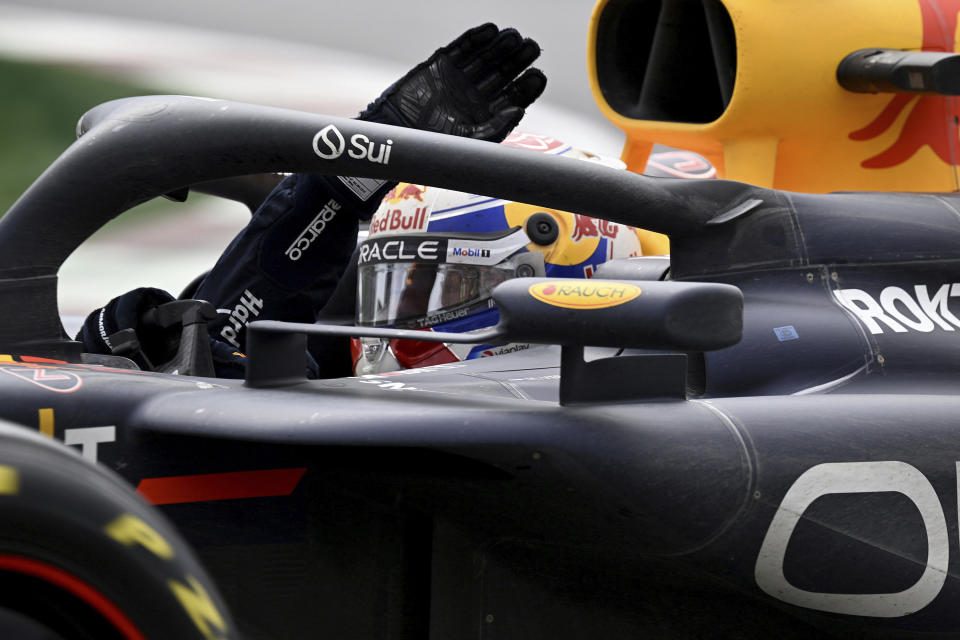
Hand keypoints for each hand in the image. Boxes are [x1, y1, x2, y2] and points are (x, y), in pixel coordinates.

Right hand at [360, 23, 546, 142]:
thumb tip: (519, 110)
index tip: (537, 76)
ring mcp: (460, 77)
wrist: (399, 131)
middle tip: (531, 49)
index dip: (528, 85)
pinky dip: (477, 37)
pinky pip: (464, 47)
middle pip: (504, 72)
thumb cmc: (433, 144)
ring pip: (487, 56)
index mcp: (487, 112)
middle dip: (519, 60)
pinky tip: (491, 31)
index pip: (514, 95)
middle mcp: (476, 93)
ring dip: (502, 46)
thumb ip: (496, 127)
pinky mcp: (443, 64)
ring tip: (514, 37)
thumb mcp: (470, 141)